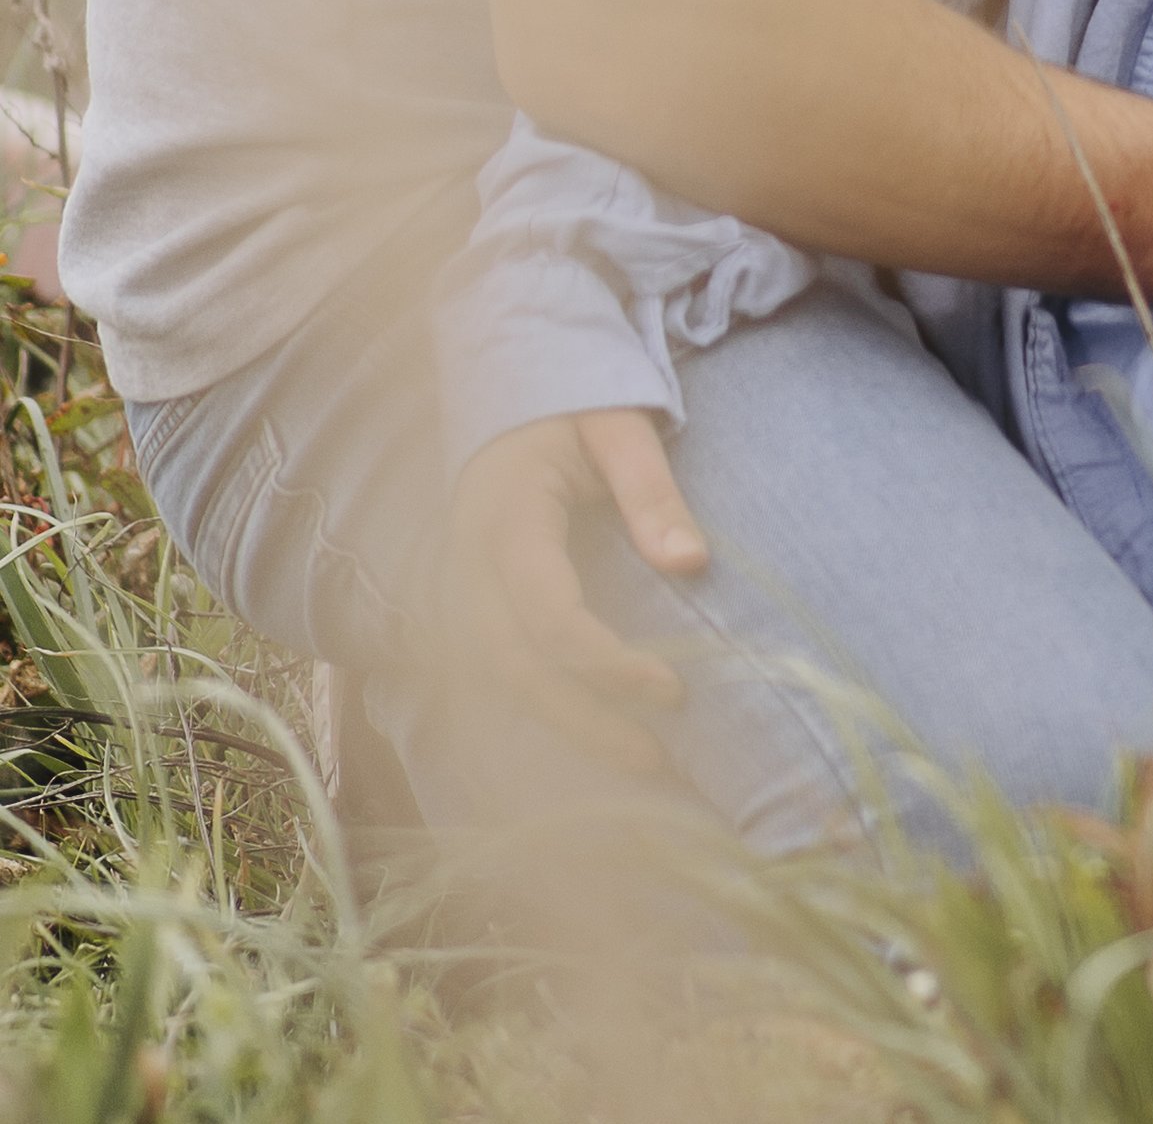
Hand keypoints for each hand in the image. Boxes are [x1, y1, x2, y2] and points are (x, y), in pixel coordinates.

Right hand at [440, 410, 710, 774]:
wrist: (509, 395)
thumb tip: (692, 563)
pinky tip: (593, 737)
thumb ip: (652, 492)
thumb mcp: (619, 428)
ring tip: (639, 761)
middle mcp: (466, 565)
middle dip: (582, 720)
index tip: (674, 688)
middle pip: (512, 667)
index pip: (547, 614)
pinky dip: (538, 712)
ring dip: (560, 728)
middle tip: (657, 758)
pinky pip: (491, 675)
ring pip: (495, 683)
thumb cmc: (571, 407)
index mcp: (504, 518)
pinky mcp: (465, 607)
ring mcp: (456, 590)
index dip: (607, 662)